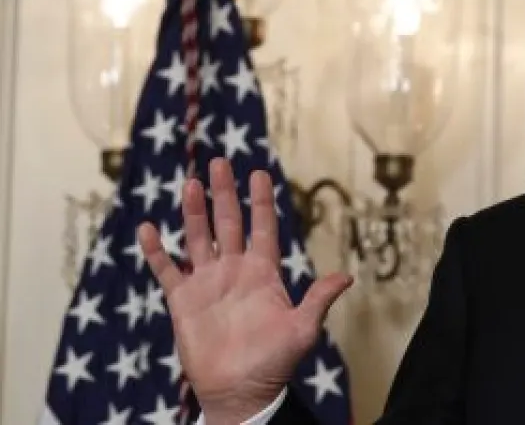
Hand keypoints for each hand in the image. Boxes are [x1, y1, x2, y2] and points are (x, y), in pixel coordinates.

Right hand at [139, 157, 352, 424]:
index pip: (263, 228)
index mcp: (264, 272)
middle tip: (219, 163)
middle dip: (224, 194)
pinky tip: (148, 229)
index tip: (259, 172)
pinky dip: (157, 251)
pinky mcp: (183, 302)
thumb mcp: (303, 330)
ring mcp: (208, 283)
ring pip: (198, 238)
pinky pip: (167, 270)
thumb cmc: (275, 362)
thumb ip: (319, 300)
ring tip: (190, 183)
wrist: (241, 391)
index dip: (261, 201)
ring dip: (193, 213)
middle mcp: (235, 270)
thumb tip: (346, 277)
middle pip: (229, 223)